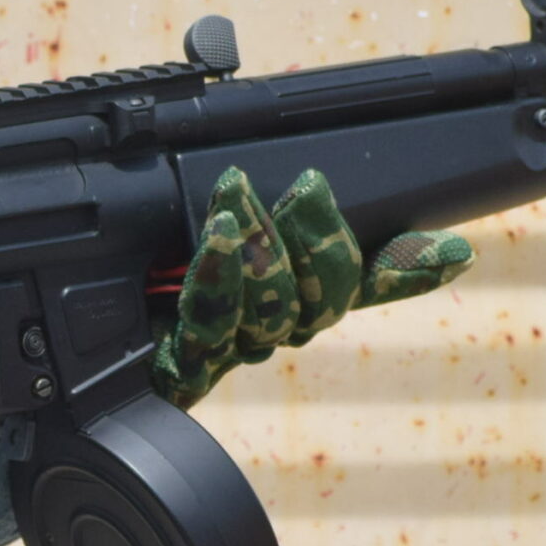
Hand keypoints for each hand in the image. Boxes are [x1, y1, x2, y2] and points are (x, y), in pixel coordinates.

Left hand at [153, 166, 474, 409]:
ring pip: (267, 311)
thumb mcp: (245, 240)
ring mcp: (226, 352)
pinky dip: (219, 275)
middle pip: (315, 304)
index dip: (404, 271)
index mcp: (291, 309)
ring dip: (261, 246)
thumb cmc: (172, 283)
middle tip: (307, 183)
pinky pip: (210, 325)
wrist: (96, 342)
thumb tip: (450, 251)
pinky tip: (219, 238)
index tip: (442, 244)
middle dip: (315, 238)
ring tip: (241, 191)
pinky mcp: (183, 363)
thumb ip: (334, 242)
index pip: (358, 290)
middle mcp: (267, 336)